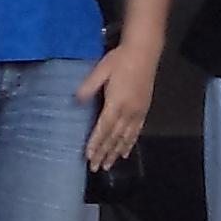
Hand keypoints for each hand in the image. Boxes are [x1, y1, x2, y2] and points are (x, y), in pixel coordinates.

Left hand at [79, 39, 158, 170]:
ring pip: (126, 138)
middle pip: (114, 137)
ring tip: (109, 165)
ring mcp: (138, 112)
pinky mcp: (144, 110)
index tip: (89, 156)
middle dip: (104, 153)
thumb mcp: (101, 70)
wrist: (144, 52)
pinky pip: (136, 132)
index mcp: (116, 102)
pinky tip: (125, 152)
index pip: (103, 128)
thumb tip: (76, 101)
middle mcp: (128, 111)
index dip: (96, 143)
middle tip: (96, 168)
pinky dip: (130, 144)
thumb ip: (89, 87)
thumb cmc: (120, 59)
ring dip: (116, 152)